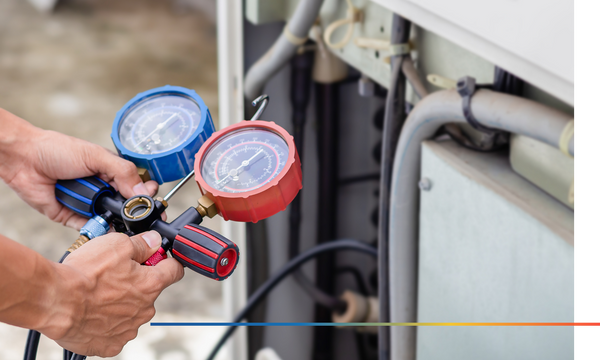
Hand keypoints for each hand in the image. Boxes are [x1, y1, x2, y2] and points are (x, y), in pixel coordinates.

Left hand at [0, 109, 158, 229]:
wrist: (24, 159)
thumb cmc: (57, 150)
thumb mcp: (96, 156)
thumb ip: (123, 172)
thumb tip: (144, 190)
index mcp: (112, 172)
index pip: (138, 186)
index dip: (147, 195)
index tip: (154, 202)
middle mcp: (103, 189)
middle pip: (127, 206)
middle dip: (134, 212)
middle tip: (142, 216)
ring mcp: (89, 204)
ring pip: (111, 219)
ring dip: (117, 222)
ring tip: (125, 224)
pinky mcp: (73, 217)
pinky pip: (91, 228)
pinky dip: (98, 230)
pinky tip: (106, 230)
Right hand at [42, 231, 183, 356]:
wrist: (56, 301)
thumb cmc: (85, 274)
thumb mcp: (117, 244)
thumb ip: (142, 243)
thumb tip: (155, 241)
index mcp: (151, 284)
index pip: (175, 271)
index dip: (166, 261)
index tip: (157, 258)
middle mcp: (145, 309)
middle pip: (149, 292)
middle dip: (136, 282)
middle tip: (113, 275)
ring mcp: (129, 329)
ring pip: (131, 312)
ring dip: (120, 303)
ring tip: (97, 294)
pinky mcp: (111, 345)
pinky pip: (114, 331)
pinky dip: (106, 323)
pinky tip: (92, 312)